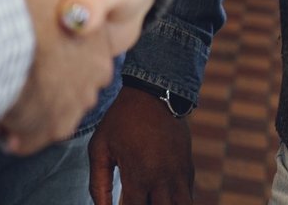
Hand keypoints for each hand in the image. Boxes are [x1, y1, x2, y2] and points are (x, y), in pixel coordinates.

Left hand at [90, 85, 193, 204]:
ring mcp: (179, 175)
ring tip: (151, 199)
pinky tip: (162, 197)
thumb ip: (98, 183)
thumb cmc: (121, 120)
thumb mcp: (100, 147)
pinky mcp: (188, 169)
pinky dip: (177, 202)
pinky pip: (188, 198)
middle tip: (137, 198)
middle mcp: (162, 180)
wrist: (154, 94)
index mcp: (138, 176)